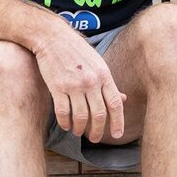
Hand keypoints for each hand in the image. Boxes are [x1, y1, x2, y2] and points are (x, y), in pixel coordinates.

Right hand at [32, 24, 125, 142]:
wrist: (54, 37)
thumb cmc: (78, 51)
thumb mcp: (98, 63)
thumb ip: (109, 83)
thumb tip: (122, 99)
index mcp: (104, 75)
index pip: (115, 103)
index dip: (118, 122)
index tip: (117, 135)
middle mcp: (91, 81)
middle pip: (99, 114)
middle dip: (98, 131)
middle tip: (94, 139)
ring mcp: (74, 85)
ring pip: (81, 116)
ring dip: (80, 129)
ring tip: (79, 132)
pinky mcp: (57, 87)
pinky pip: (63, 113)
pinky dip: (65, 123)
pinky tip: (66, 126)